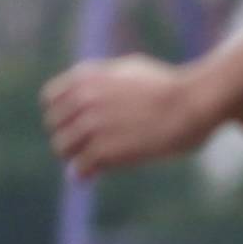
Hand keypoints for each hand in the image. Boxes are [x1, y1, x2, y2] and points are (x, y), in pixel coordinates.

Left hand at [41, 54, 216, 178]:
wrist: (193, 102)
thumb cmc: (168, 87)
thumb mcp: (129, 71)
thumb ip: (100, 86)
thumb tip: (83, 113)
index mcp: (86, 77)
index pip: (49, 100)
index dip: (62, 114)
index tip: (77, 124)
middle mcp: (83, 99)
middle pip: (53, 125)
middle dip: (69, 136)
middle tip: (88, 146)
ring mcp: (92, 125)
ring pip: (61, 148)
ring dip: (76, 156)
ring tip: (93, 160)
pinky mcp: (104, 150)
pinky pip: (80, 167)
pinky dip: (86, 172)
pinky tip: (96, 172)